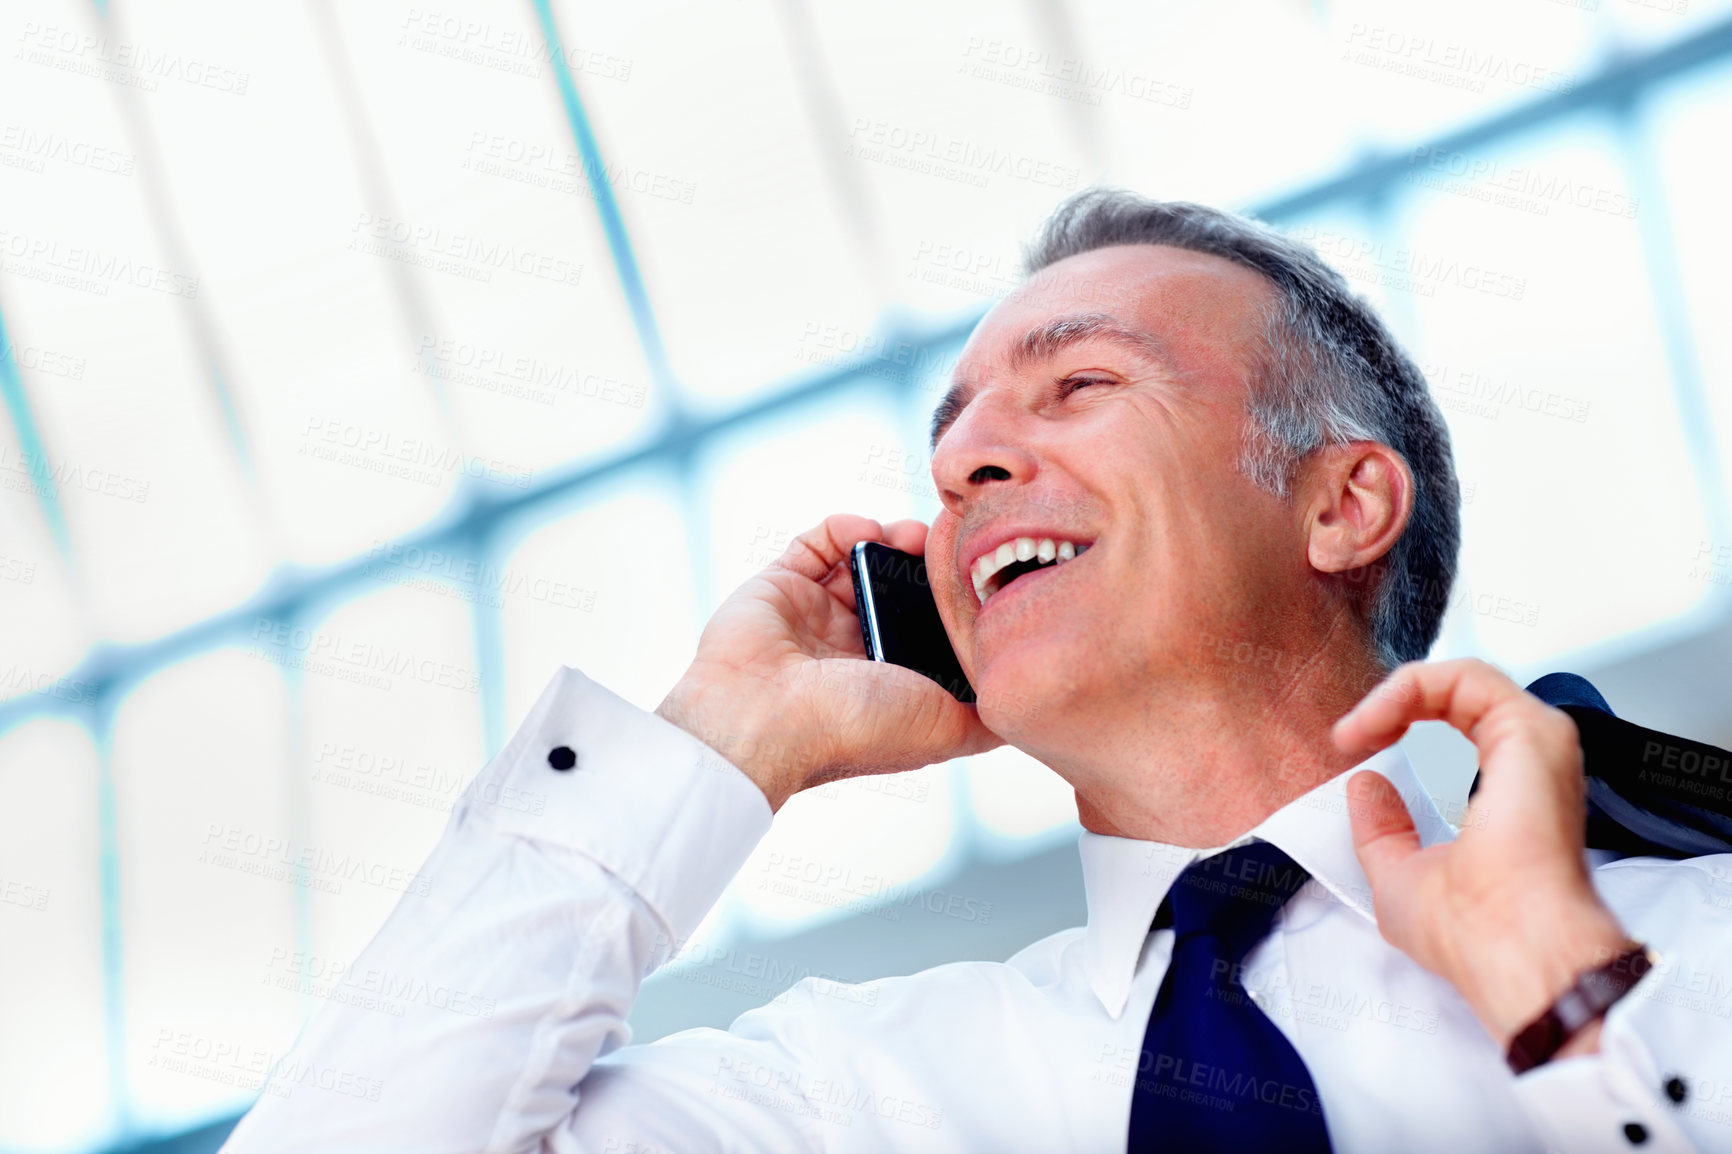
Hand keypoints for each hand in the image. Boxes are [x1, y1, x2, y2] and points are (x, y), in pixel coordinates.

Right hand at [657, 514, 1001, 810]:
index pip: (931, 627)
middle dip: (930, 560)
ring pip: (865, 560)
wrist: (767, 721)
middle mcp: (854, 648)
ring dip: (895, 539)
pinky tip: (868, 531)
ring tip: (915, 535)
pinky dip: (845, 527)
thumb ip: (986, 716)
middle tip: (955, 541)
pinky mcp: (781, 585)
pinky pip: (816, 542)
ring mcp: (816, 615)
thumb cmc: (854, 729)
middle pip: (902, 587)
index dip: (956, 598)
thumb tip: (1024, 706)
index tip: (986, 571)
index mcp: (890, 680)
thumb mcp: (946, 731)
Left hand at [1333, 658, 1628, 1052]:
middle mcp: (1527, 767)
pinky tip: (1376, 720)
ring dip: (1396, 695)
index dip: (1398, 728)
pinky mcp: (1532, 728)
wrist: (1507, 946)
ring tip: (1356, 729)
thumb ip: (1381, 828)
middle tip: (1349, 736)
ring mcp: (1535, 744)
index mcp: (1507, 798)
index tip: (1350, 750)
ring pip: (1462, 680)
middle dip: (1392, 707)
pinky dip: (1411, 686)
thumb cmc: (1468, 931)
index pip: (1455, 734)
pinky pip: (1467, 675)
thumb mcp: (1398, 875)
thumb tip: (1367, 783)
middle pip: (1457, 701)